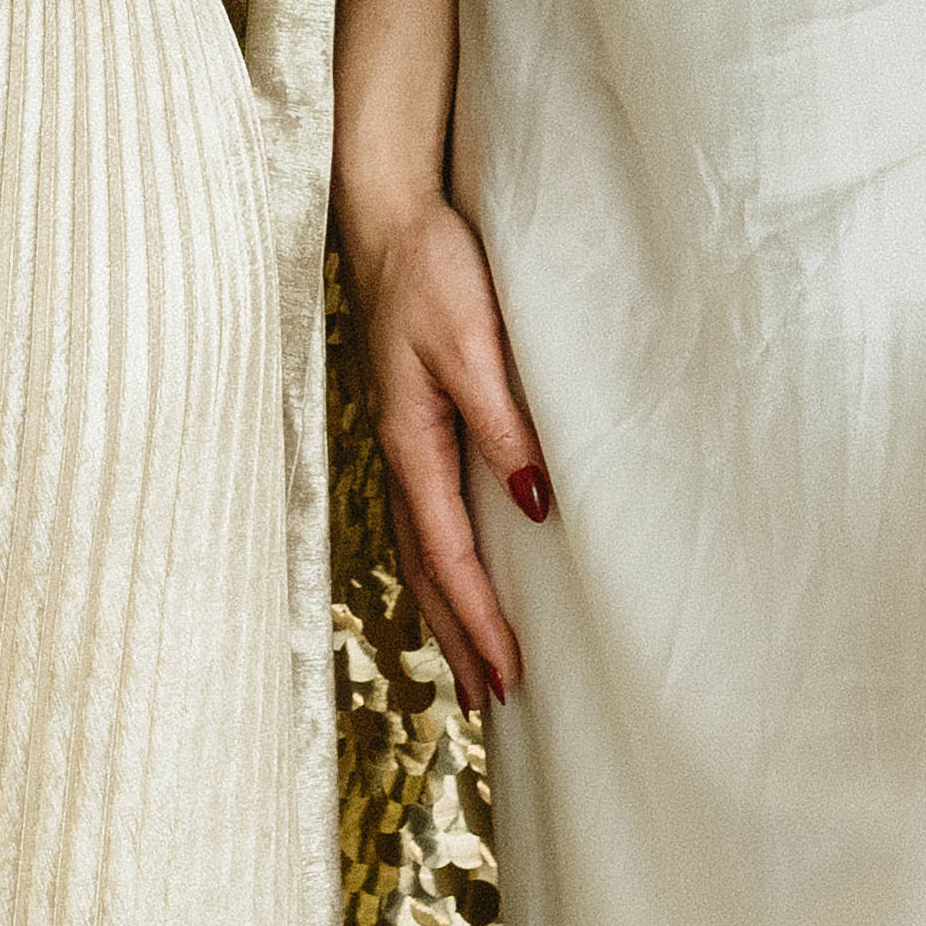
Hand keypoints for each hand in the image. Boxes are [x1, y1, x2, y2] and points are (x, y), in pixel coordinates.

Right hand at [349, 191, 547, 713]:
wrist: (392, 220)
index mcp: (413, 444)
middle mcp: (402, 454)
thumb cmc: (434, 273)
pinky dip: (437, 566)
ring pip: (419, 550)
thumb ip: (502, 422)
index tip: (510, 675)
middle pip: (425, 571)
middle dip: (457, 639)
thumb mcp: (475, 344)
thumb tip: (533, 503)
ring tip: (472, 668)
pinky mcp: (412, 424)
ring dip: (445, 612)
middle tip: (491, 705)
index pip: (449, 556)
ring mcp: (402, 441)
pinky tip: (453, 576)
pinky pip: (421, 518)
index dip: (480, 619)